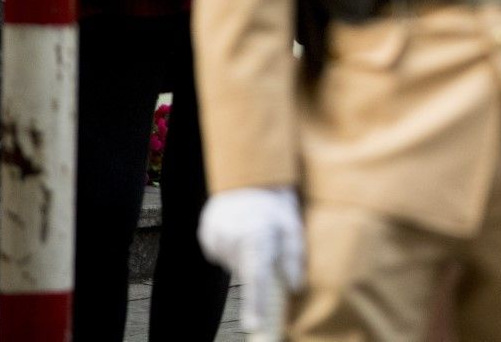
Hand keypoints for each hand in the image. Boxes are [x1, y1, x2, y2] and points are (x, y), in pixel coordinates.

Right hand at [198, 186, 304, 336]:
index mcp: (256, 236)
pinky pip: (221, 253)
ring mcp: (214, 236)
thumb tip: (294, 286)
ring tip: (253, 231)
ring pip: (232, 263)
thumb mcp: (293, 226)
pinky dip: (232, 247)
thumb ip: (294, 257)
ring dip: (245, 255)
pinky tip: (240, 229)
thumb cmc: (276, 202)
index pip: (256, 279)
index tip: (253, 325)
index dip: (255, 304)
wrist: (249, 175)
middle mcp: (232, 237)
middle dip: (258, 267)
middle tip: (266, 243)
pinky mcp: (205, 234)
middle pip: (245, 272)